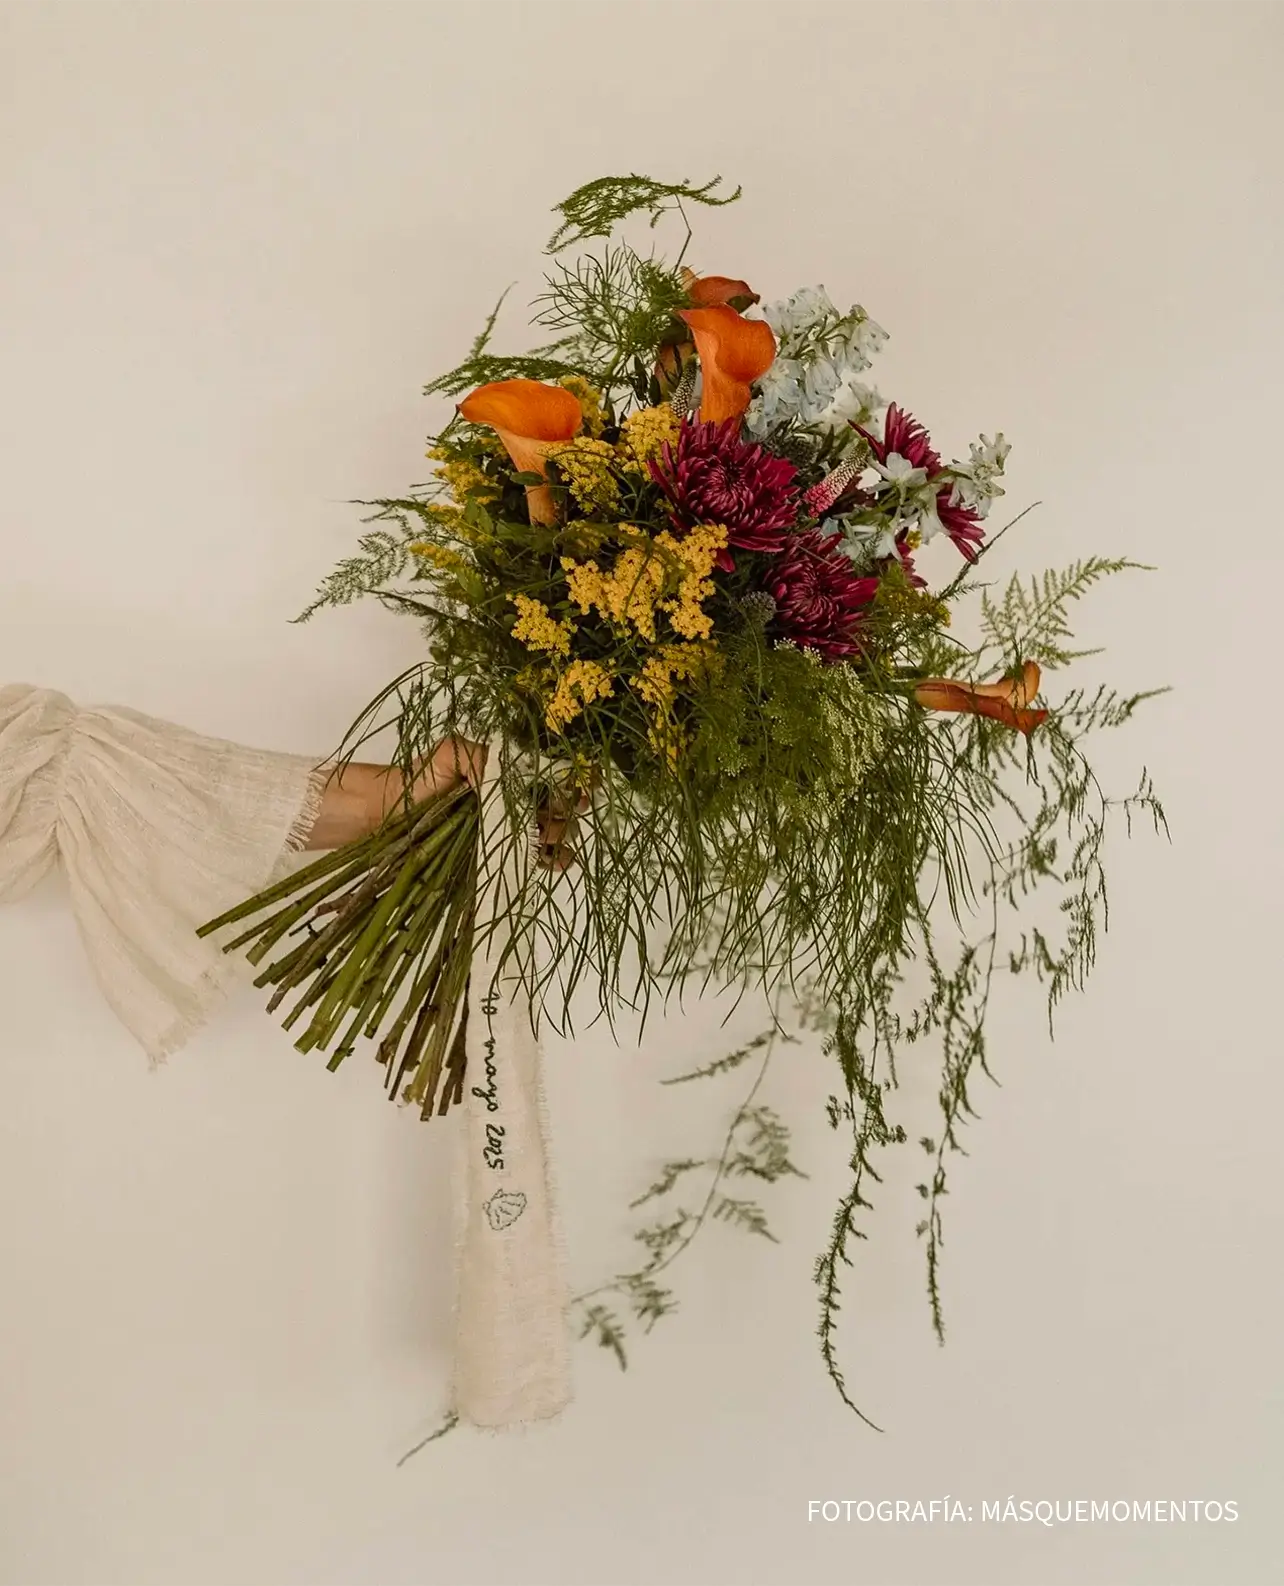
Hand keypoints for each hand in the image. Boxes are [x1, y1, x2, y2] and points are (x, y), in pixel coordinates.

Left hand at [409, 737, 588, 871]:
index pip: (554, 777)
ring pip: (553, 834)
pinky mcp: (502, 857)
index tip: (577, 788)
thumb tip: (507, 775)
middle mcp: (519, 801)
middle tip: (552, 817)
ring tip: (549, 840)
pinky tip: (553, 861)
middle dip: (565, 813)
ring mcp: (512, 830)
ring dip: (561, 838)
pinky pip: (536, 860)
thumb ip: (480, 757)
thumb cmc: (423, 778)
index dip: (571, 783)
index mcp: (513, 774)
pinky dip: (552, 861)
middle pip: (559, 807)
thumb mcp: (451, 754)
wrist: (393, 812)